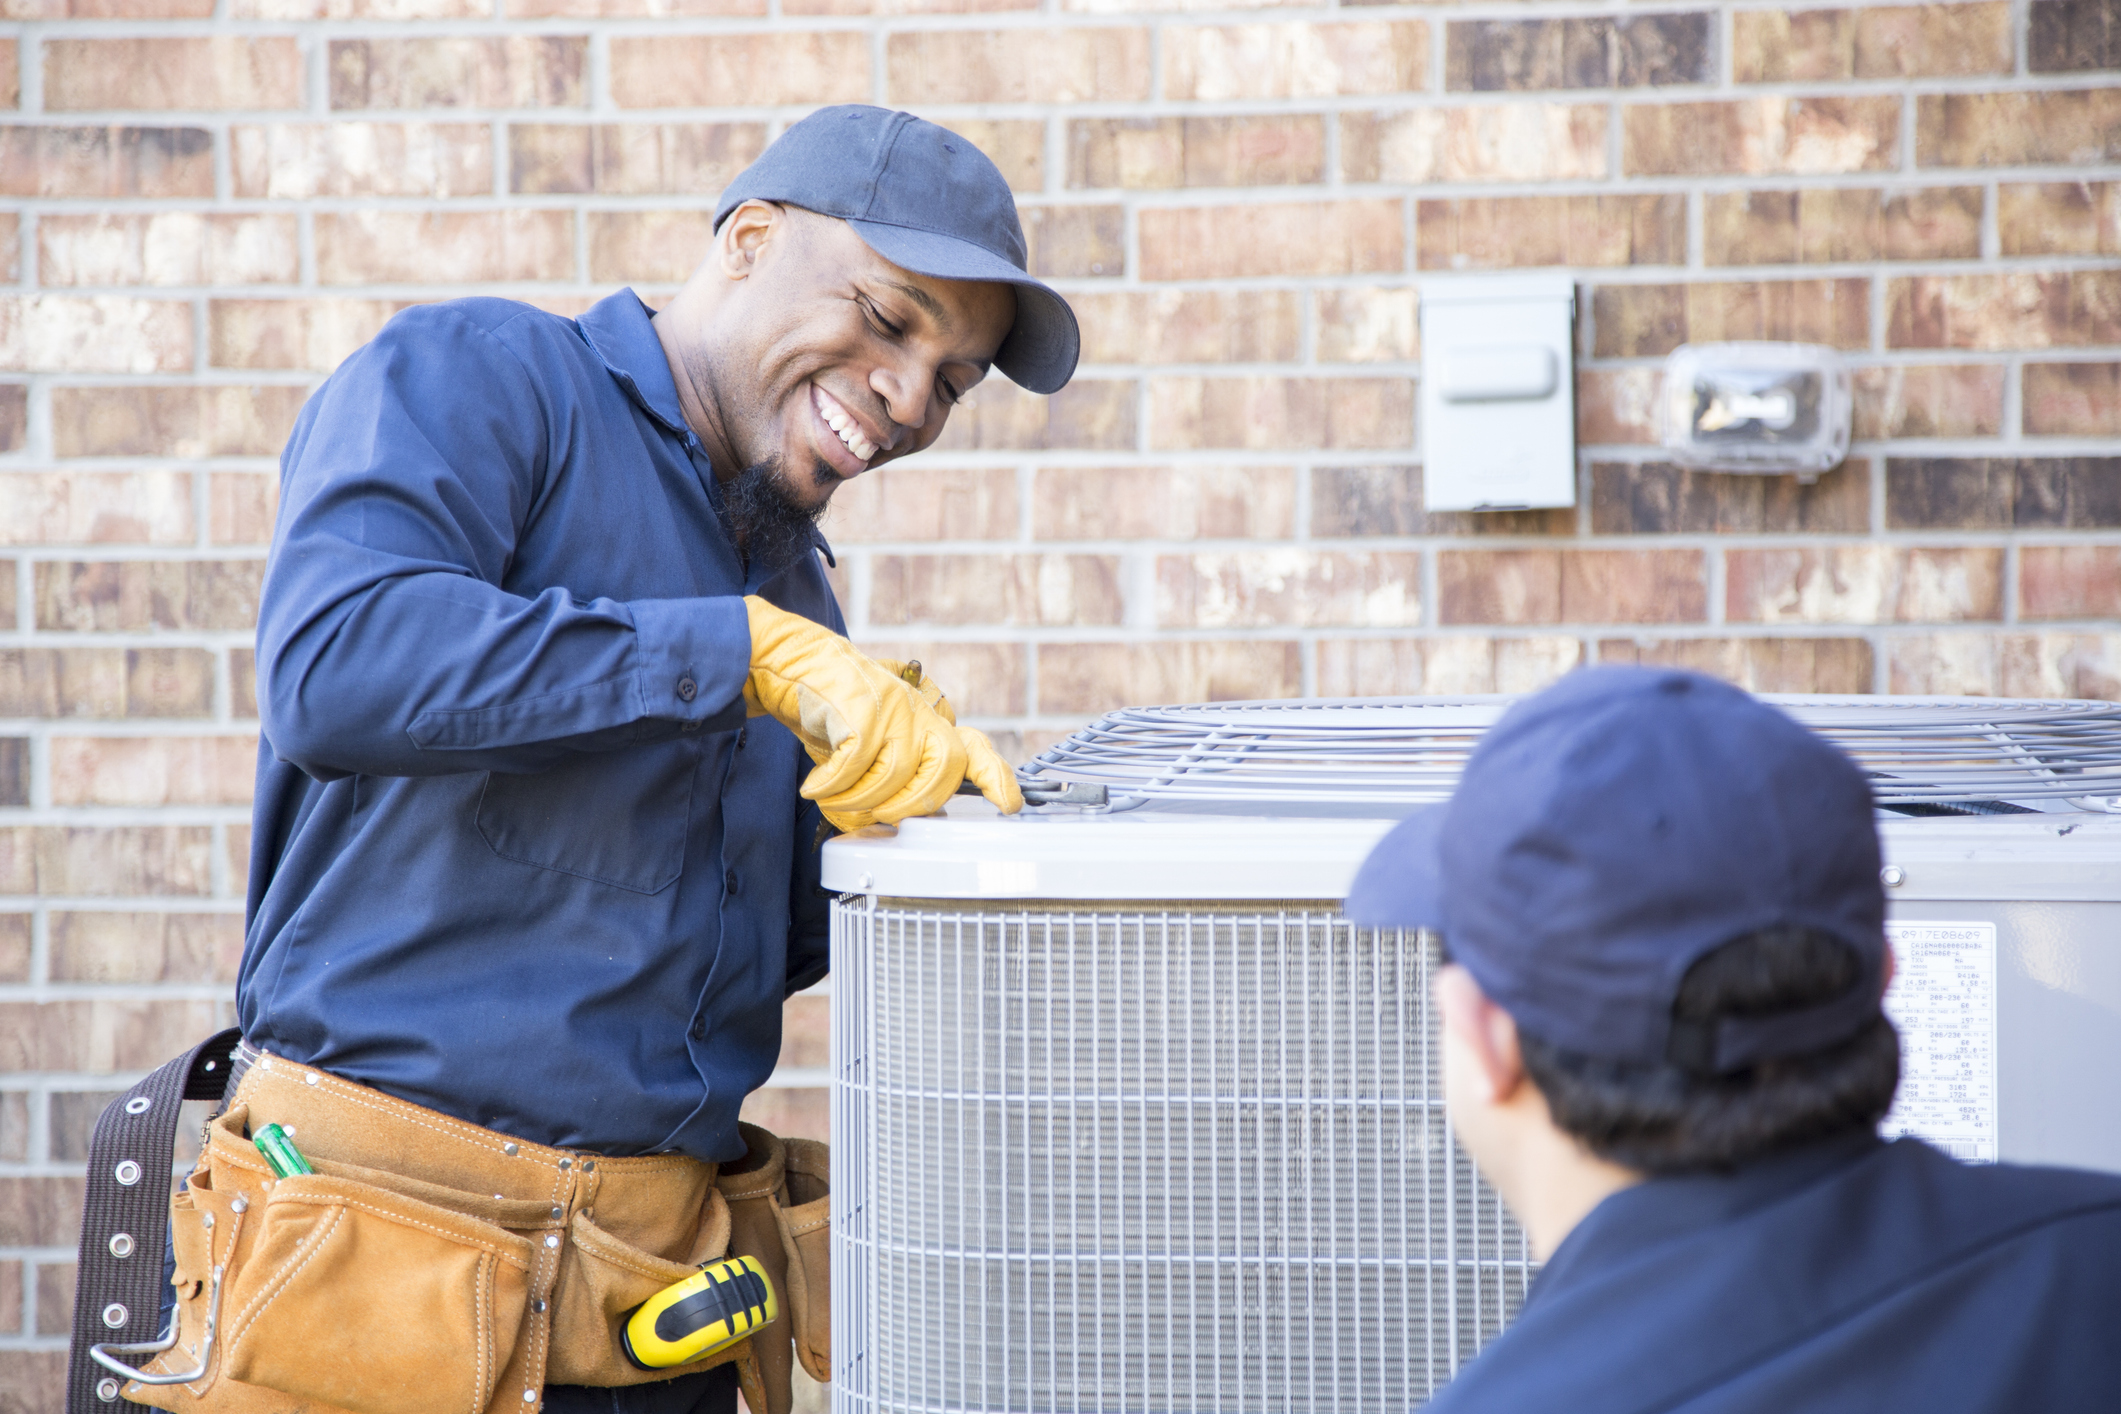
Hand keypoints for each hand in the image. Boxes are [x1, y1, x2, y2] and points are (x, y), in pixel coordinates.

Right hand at [742, 599, 1019, 828]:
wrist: (793, 667)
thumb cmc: (833, 715)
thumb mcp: (870, 747)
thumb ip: (890, 779)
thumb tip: (889, 822)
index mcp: (927, 724)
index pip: (974, 748)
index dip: (995, 778)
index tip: (1010, 805)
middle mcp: (919, 713)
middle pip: (943, 771)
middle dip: (911, 805)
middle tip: (876, 814)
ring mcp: (895, 708)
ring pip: (895, 775)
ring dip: (858, 799)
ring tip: (831, 799)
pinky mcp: (864, 708)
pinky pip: (855, 764)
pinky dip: (832, 785)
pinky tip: (815, 786)